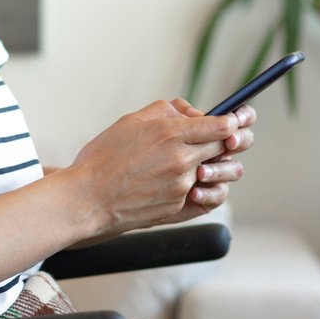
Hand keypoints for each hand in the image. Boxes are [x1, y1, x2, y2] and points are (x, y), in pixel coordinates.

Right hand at [65, 100, 240, 234]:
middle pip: (221, 148)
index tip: (232, 120)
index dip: (230, 122)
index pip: (220, 126)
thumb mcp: (132, 121)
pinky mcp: (177, 207)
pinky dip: (192, 185)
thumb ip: (166, 111)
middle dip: (221, 142)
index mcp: (171, 135)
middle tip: (215, 139)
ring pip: (210, 171)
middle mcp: (181, 161)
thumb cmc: (103, 158)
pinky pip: (197, 193)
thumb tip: (191, 114)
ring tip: (191, 162)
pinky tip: (175, 181)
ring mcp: (181, 187)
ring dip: (207, 165)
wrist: (87, 199)